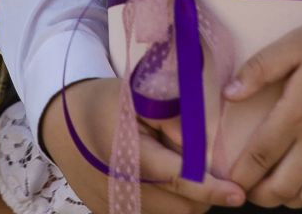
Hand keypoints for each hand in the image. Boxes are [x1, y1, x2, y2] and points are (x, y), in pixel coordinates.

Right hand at [40, 77, 244, 212]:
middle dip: (203, 193)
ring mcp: (114, 207)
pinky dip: (167, 203)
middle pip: (181, 206)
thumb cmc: (109, 104)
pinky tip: (163, 181)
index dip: (210, 188)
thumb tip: (208, 148)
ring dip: (185, 200)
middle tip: (207, 167)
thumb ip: (177, 121)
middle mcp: (121, 188)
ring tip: (179, 169)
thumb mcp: (142, 98)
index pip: (178, 177)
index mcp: (130, 154)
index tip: (237, 193)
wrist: (64, 124)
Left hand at [222, 13, 301, 207]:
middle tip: (247, 189)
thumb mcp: (297, 43)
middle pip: (282, 186)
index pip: (260, 156)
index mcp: (297, 112)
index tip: (228, 180)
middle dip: (258, 195)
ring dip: (287, 199)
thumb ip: (260, 67)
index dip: (240, 175)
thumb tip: (229, 93)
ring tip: (274, 189)